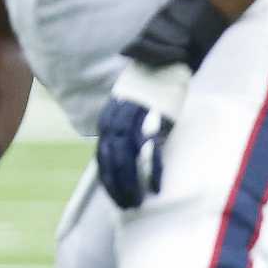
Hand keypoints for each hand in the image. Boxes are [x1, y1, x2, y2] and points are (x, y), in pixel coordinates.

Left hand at [94, 61, 187, 208]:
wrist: (164, 61)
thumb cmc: (150, 89)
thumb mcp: (131, 110)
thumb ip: (127, 131)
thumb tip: (128, 158)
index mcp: (109, 120)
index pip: (103, 156)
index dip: (109, 179)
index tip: (117, 198)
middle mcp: (115, 121)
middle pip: (111, 161)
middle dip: (117, 187)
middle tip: (127, 206)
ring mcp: (133, 120)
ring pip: (126, 159)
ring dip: (130, 183)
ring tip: (138, 202)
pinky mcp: (152, 119)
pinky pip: (149, 151)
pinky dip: (151, 171)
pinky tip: (155, 187)